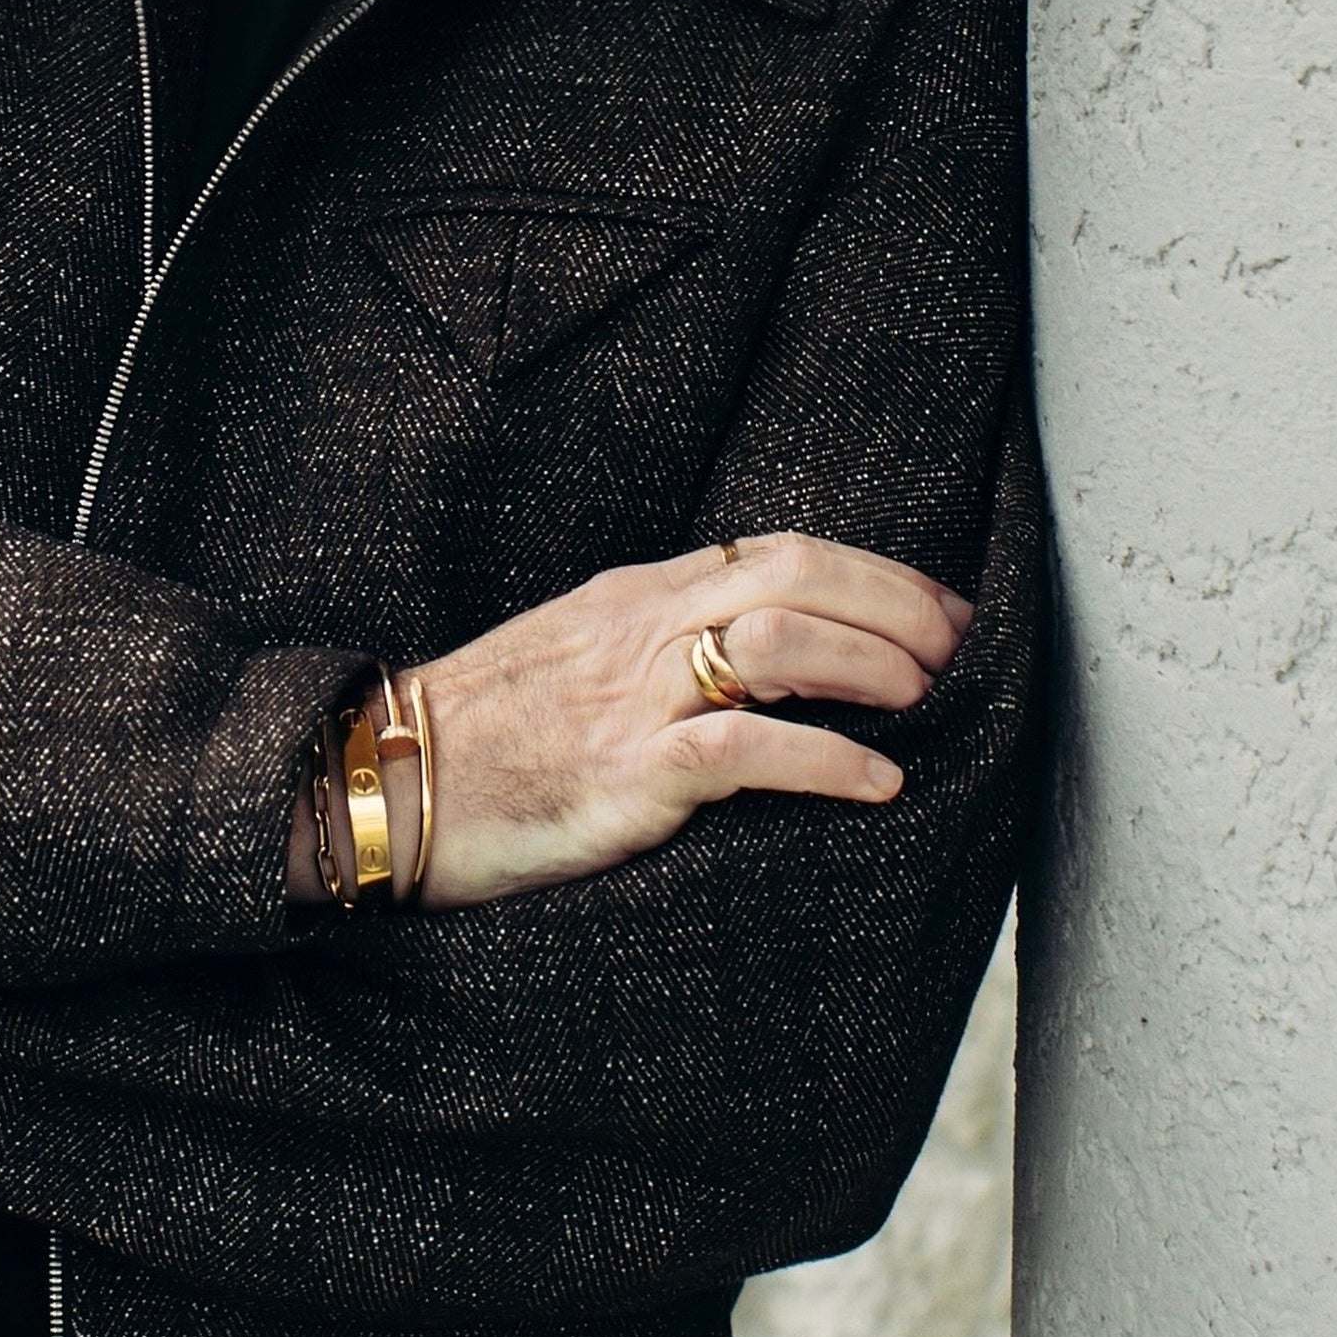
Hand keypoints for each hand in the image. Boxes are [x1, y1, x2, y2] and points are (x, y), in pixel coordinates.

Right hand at [391, 532, 969, 911]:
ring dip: (875, 669)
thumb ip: (655, 641)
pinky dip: (829, 762)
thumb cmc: (479, 734)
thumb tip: (749, 652)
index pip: (783, 552)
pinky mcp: (627, 773)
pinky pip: (748, 750)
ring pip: (784, 643)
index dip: (878, 576)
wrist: (380, 780)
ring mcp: (635, 698)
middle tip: (957, 653)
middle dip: (898, 607)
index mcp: (636, 596)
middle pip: (801, 576)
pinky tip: (878, 783)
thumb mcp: (573, 654)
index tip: (940, 611)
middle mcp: (643, 628)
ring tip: (926, 704)